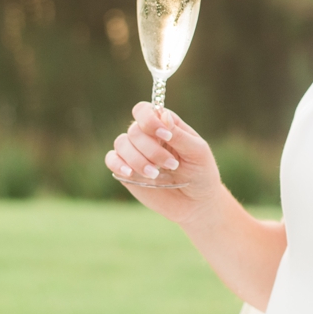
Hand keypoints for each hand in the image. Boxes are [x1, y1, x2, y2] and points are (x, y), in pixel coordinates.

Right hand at [104, 102, 225, 221]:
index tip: (165, 136)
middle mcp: (147, 136)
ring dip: (138, 159)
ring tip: (156, 175)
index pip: (145, 110)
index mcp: (165, 125)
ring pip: (121, 143)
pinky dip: (118, 164)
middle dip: (152, 149)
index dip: (150, 120)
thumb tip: (162, 115)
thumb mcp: (197, 152)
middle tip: (172, 165)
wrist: (196, 203)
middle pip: (134, 130)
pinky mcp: (126, 171)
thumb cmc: (201, 173)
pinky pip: (111, 159)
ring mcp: (135, 152)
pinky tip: (130, 173)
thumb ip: (179, 135)